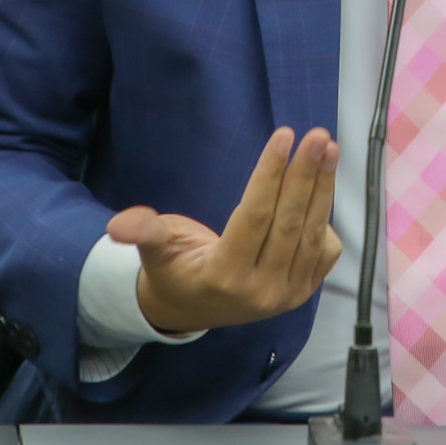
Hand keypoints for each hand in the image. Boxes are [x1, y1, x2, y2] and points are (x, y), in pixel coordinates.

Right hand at [107, 126, 341, 334]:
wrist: (193, 309)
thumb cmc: (173, 269)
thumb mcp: (155, 250)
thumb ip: (143, 233)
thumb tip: (117, 226)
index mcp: (224, 278)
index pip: (253, 218)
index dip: (269, 175)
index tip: (284, 136)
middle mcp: (261, 292)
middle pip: (289, 223)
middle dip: (305, 175)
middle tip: (317, 135)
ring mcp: (286, 295)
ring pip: (312, 234)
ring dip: (323, 188)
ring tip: (329, 149)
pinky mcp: (303, 292)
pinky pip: (324, 251)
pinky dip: (326, 216)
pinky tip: (323, 185)